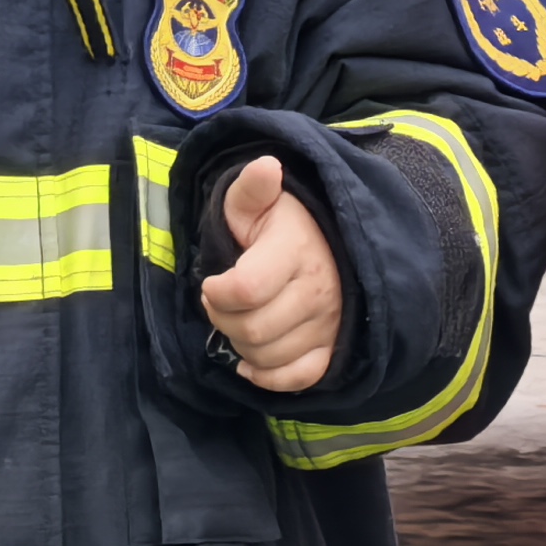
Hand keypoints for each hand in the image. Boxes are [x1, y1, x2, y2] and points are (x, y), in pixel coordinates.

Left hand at [201, 154, 345, 392]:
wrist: (332, 241)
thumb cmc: (283, 223)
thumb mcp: (259, 201)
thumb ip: (252, 188)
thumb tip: (266, 167)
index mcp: (296, 251)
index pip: (245, 290)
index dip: (216, 292)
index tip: (212, 281)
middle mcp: (318, 292)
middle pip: (254, 330)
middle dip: (223, 319)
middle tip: (219, 302)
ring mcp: (328, 324)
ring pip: (269, 356)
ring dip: (241, 345)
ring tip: (239, 320)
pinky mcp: (332, 348)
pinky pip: (298, 378)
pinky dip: (269, 377)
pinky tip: (252, 362)